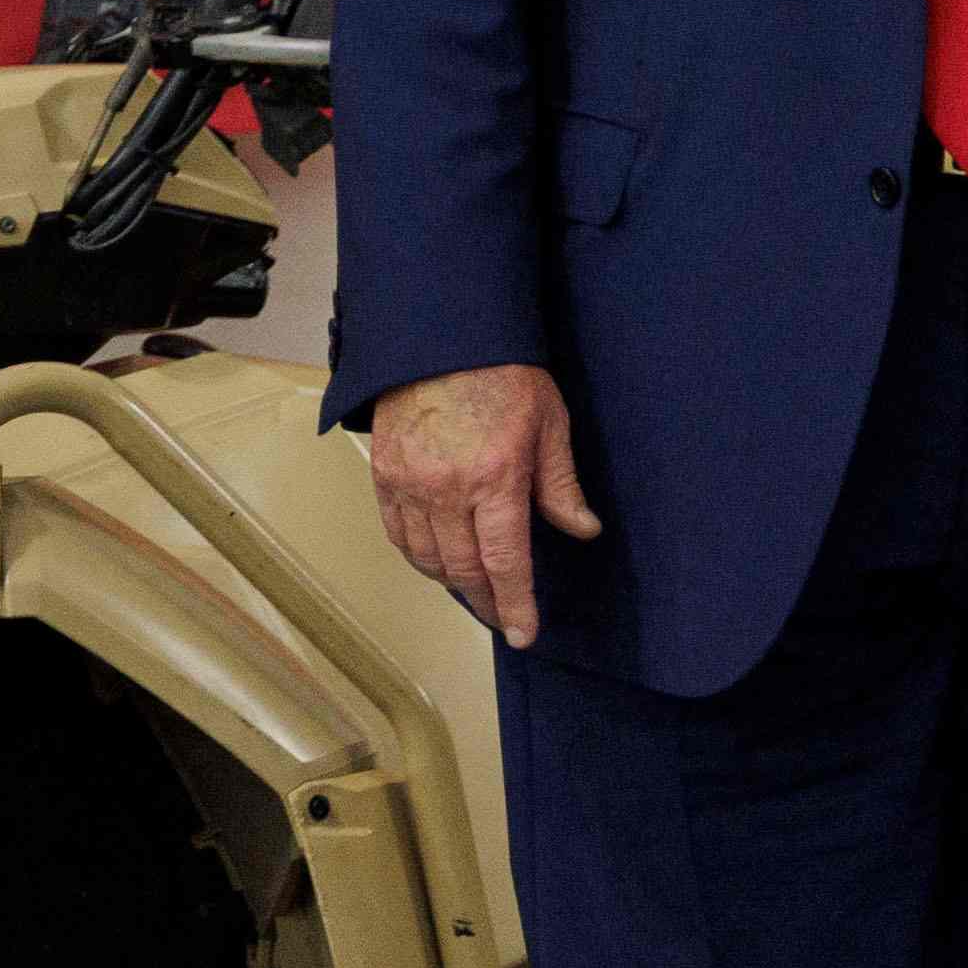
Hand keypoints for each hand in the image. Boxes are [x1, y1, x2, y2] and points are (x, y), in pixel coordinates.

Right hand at [370, 360, 596, 647]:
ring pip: (427, 558)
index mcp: (496, 478)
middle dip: (487, 601)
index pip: (505, 563)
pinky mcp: (384, 473)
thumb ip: (561, 484)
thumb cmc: (500, 371)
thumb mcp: (549, 422)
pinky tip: (436, 559)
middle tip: (503, 616)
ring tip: (473, 587)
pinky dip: (417, 555)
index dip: (516, 605)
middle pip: (465, 569)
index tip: (525, 633)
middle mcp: (448, 488)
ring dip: (452, 581)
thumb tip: (582, 529)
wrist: (440, 334)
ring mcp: (410, 482)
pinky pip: (397, 532)